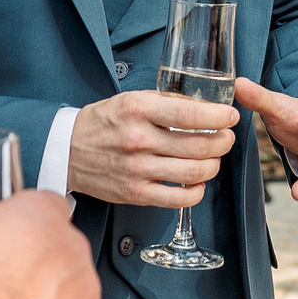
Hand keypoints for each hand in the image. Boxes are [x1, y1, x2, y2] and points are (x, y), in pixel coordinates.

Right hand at [65, 90, 238, 208]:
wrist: (66, 150)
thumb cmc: (103, 123)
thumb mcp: (130, 100)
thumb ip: (164, 102)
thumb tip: (203, 106)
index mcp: (138, 110)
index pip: (191, 114)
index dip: (219, 116)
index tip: (231, 116)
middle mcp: (139, 140)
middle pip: (198, 145)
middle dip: (223, 141)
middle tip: (226, 138)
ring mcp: (137, 169)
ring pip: (193, 172)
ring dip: (213, 166)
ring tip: (214, 159)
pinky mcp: (135, 193)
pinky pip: (177, 199)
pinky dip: (196, 192)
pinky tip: (198, 182)